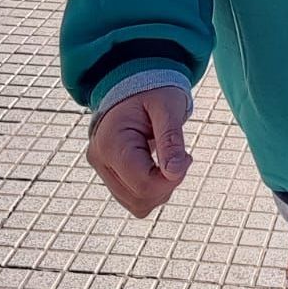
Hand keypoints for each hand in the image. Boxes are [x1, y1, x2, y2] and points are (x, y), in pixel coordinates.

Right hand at [86, 86, 192, 217]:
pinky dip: (153, 190)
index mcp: (111, 142)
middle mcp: (100, 160)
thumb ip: (171, 140)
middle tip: (181, 156)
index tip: (187, 157)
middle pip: (140, 199)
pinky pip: (135, 200)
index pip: (142, 183)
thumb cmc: (153, 91)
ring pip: (138, 205)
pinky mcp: (110, 175)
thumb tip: (175, 172)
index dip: (171, 179)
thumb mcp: (168, 107)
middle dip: (168, 184)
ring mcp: (103, 170)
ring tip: (169, 159)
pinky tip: (160, 167)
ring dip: (161, 190)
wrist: (135, 84)